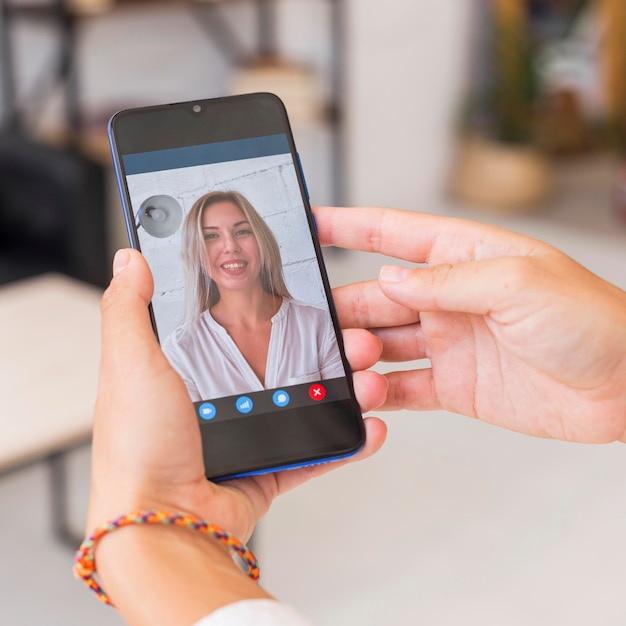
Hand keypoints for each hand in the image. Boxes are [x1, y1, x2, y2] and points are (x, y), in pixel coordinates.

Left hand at [89, 248, 387, 540]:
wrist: (164, 527)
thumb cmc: (138, 448)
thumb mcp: (129, 362)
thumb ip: (129, 308)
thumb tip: (130, 259)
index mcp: (183, 373)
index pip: (234, 327)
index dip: (269, 310)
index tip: (302, 292)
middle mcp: (217, 403)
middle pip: (280, 363)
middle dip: (323, 346)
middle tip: (352, 335)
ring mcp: (246, 436)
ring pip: (304, 403)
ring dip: (343, 388)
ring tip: (368, 376)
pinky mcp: (266, 469)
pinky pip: (314, 451)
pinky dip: (343, 441)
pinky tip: (368, 425)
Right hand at [316, 206, 625, 443]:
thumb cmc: (591, 320)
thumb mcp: (517, 283)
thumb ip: (447, 280)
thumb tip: (389, 277)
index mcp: (464, 257)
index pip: (393, 234)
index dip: (348, 226)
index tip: (311, 222)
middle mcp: (449, 298)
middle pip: (376, 297)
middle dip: (345, 309)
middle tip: (319, 325)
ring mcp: (448, 343)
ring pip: (383, 344)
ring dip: (359, 355)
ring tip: (353, 366)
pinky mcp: (454, 385)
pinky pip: (404, 388)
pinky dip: (380, 394)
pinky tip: (365, 397)